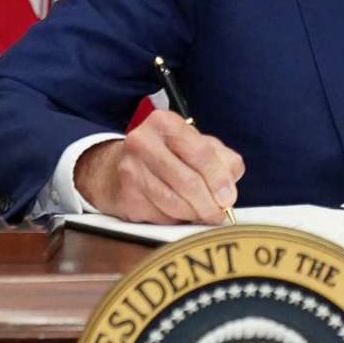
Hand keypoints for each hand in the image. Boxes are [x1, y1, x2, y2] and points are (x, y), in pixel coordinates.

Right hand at [75, 110, 244, 223]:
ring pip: (175, 203)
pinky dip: (175, 219)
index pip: (201, 153)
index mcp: (165, 123)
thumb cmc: (165, 155)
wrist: (114, 167)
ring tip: (201, 214)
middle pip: (189, 182)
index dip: (219, 179)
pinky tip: (178, 213)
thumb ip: (220, 160)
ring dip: (194, 214)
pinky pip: (160, 216)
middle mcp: (143, 142)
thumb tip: (228, 189)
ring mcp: (131, 170)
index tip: (229, 197)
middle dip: (209, 204)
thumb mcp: (195, 145)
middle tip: (219, 214)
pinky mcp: (125, 196)